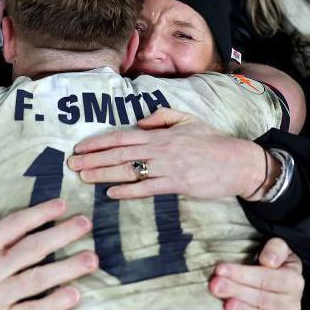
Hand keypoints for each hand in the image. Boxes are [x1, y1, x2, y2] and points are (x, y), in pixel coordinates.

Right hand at [0, 199, 97, 309]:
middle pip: (32, 248)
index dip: (39, 214)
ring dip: (68, 268)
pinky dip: (54, 303)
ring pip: (38, 278)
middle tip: (86, 224)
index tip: (60, 206)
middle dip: (62, 234)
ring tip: (91, 258)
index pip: (13, 226)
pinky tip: (75, 295)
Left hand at [68, 108, 277, 201]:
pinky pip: (149, 188)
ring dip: (104, 174)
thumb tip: (139, 121)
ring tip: (83, 177)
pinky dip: (129, 191)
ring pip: (130, 170)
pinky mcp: (178, 185)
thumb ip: (161, 117)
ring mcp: (169, 167)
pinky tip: (111, 193)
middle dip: (93, 159)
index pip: (123, 136)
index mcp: (161, 133)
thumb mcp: (188, 120)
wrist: (239, 162)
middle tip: (71, 164)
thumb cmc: (212, 142)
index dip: (99, 142)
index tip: (80, 147)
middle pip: (120, 153)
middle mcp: (161, 149)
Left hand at [210, 238, 303, 309]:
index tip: (220, 269)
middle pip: (262, 298)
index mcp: (293, 280)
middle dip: (236, 291)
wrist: (279, 285)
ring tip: (227, 306)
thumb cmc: (272, 265)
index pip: (267, 278)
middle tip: (215, 286)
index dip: (243, 274)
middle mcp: (292, 303)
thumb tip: (268, 261)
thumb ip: (276, 248)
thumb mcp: (278, 248)